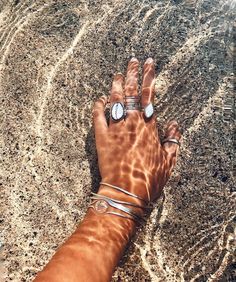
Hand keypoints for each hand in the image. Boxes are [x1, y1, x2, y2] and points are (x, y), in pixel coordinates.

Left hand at [93, 58, 180, 202]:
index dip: (149, 77)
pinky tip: (99, 98)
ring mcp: (115, 129)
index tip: (149, 64)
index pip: (148, 95)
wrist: (127, 191)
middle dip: (132, 74)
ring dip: (116, 86)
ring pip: (115, 101)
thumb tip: (175, 125)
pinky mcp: (101, 138)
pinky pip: (98, 117)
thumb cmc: (149, 178)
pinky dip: (98, 106)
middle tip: (132, 60)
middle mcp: (131, 123)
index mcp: (148, 126)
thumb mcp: (169, 161)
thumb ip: (173, 140)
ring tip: (117, 73)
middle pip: (131, 93)